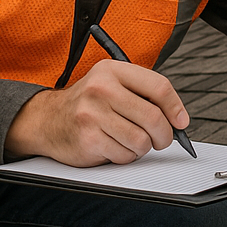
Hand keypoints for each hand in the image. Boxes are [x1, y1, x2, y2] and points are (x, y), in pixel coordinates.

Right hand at [4, 59, 189, 166]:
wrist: (46, 119)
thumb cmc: (87, 104)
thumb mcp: (111, 84)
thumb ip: (142, 94)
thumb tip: (178, 118)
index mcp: (112, 70)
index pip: (158, 87)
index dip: (176, 107)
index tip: (181, 121)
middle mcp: (101, 88)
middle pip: (153, 117)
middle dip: (164, 135)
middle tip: (160, 140)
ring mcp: (93, 114)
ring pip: (141, 140)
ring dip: (141, 148)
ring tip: (129, 141)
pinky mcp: (88, 139)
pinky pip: (124, 156)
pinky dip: (125, 156)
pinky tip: (112, 146)